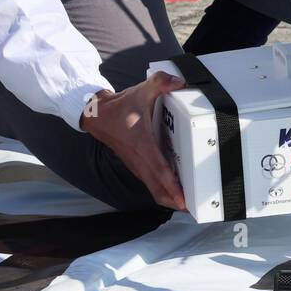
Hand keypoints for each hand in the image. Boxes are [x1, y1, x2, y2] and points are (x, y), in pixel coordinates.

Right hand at [80, 73, 186, 210]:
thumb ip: (161, 83)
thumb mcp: (141, 90)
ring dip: (168, 197)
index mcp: (142, 144)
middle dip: (174, 200)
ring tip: (187, 203)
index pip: (159, 168)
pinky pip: (150, 182)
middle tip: (193, 207)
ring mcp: (136, 164)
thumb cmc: (119, 107)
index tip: (182, 198)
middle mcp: (139, 158)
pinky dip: (161, 189)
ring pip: (153, 188)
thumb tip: (178, 82)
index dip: (171, 185)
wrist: (97, 116)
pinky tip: (173, 190)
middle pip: (157, 188)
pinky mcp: (136, 165)